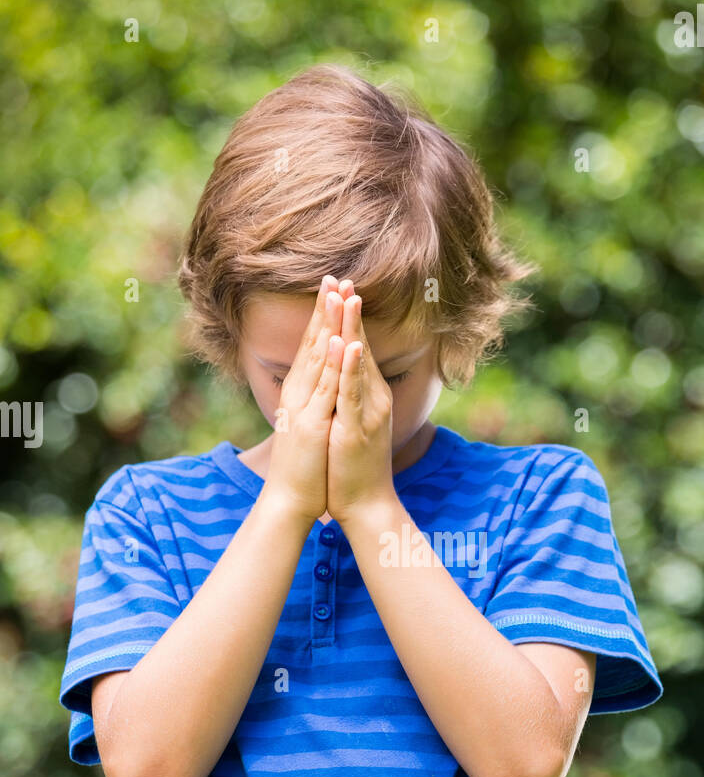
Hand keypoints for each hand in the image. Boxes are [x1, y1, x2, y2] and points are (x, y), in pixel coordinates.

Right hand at [261, 276, 346, 523]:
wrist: (289, 500)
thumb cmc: (304, 468)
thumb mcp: (310, 428)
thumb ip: (314, 404)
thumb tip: (321, 389)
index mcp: (299, 393)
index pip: (311, 347)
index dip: (321, 317)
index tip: (332, 289)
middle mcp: (298, 394)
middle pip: (312, 343)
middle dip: (324, 309)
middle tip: (333, 275)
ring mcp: (303, 407)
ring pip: (317, 358)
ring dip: (328, 324)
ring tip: (338, 293)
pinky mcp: (311, 424)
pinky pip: (325, 389)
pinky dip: (332, 363)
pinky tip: (341, 339)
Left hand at [326, 285, 396, 524]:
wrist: (367, 504)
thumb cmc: (357, 467)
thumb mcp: (354, 424)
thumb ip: (352, 398)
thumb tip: (346, 379)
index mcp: (368, 395)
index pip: (356, 348)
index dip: (347, 318)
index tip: (339, 286)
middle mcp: (372, 397)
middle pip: (359, 346)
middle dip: (349, 312)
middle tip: (342, 276)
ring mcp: (367, 412)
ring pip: (358, 364)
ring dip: (352, 330)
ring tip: (346, 298)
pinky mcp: (356, 429)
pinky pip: (352, 394)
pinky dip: (350, 369)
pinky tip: (347, 346)